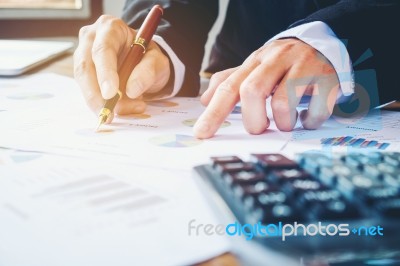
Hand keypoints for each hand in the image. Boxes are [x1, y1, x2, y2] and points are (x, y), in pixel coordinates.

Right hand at [74, 15, 170, 117]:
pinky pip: (87, 90)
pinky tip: (116, 111)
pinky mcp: (83, 73)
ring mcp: (84, 54)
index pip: (103, 49)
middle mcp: (92, 38)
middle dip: (96, 94)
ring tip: (119, 113)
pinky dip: (100, 104)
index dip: (105, 72)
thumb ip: (149, 71)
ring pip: (83, 82)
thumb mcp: (158, 62)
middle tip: (109, 113)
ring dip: (98, 102)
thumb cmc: (149, 58)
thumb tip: (132, 90)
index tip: (111, 94)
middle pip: (85, 67)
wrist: (144, 63)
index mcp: (111, 28)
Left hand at [194, 38, 339, 138]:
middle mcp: (276, 60)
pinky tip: (306, 118)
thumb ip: (229, 82)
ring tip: (285, 123)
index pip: (229, 87)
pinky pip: (315, 109)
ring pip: (283, 103)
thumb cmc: (281, 64)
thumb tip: (204, 100)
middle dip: (252, 119)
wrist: (322, 45)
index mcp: (255, 61)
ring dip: (282, 124)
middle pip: (252, 91)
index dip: (214, 113)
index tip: (202, 133)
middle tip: (259, 128)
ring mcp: (303, 67)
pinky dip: (308, 121)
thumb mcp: (253, 68)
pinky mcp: (327, 78)